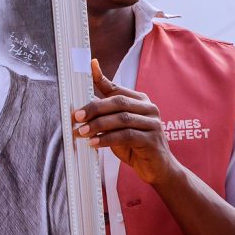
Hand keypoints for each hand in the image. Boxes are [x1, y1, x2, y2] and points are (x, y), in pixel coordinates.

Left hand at [74, 59, 176, 184]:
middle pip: (117, 102)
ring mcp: (152, 123)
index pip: (116, 88)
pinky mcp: (152, 139)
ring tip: (82, 132)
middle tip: (77, 117)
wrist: (158, 169)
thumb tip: (80, 112)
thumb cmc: (135, 147)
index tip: (90, 66)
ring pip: (121, 118)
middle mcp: (148, 108)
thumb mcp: (118, 129)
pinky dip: (107, 139)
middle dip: (94, 109)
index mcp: (139, 101)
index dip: (101, 77)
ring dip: (98, 125)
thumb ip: (106, 118)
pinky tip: (94, 143)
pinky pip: (126, 135)